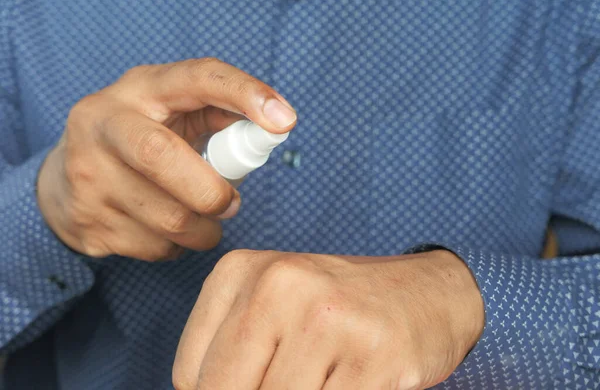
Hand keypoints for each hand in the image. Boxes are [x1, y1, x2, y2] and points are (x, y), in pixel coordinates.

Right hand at [37, 58, 295, 259]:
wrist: (63, 183)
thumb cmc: (139, 141)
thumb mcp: (170, 113)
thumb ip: (216, 114)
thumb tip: (275, 127)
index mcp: (139, 89)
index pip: (196, 78)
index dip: (243, 94)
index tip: (285, 121)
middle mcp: (102, 124)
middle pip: (162, 157)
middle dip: (212, 192)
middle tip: (231, 204)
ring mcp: (87, 175)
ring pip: (169, 219)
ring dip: (204, 230)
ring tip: (202, 220)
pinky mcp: (87, 221)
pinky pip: (156, 248)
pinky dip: (177, 247)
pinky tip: (165, 230)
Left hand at [173, 249, 483, 389]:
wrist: (427, 292)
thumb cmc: (338, 307)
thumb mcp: (272, 307)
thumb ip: (230, 351)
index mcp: (242, 270)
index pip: (189, 375)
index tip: (255, 380)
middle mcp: (282, 284)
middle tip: (294, 379)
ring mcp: (330, 319)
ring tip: (321, 377)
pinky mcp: (375, 356)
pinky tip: (348, 381)